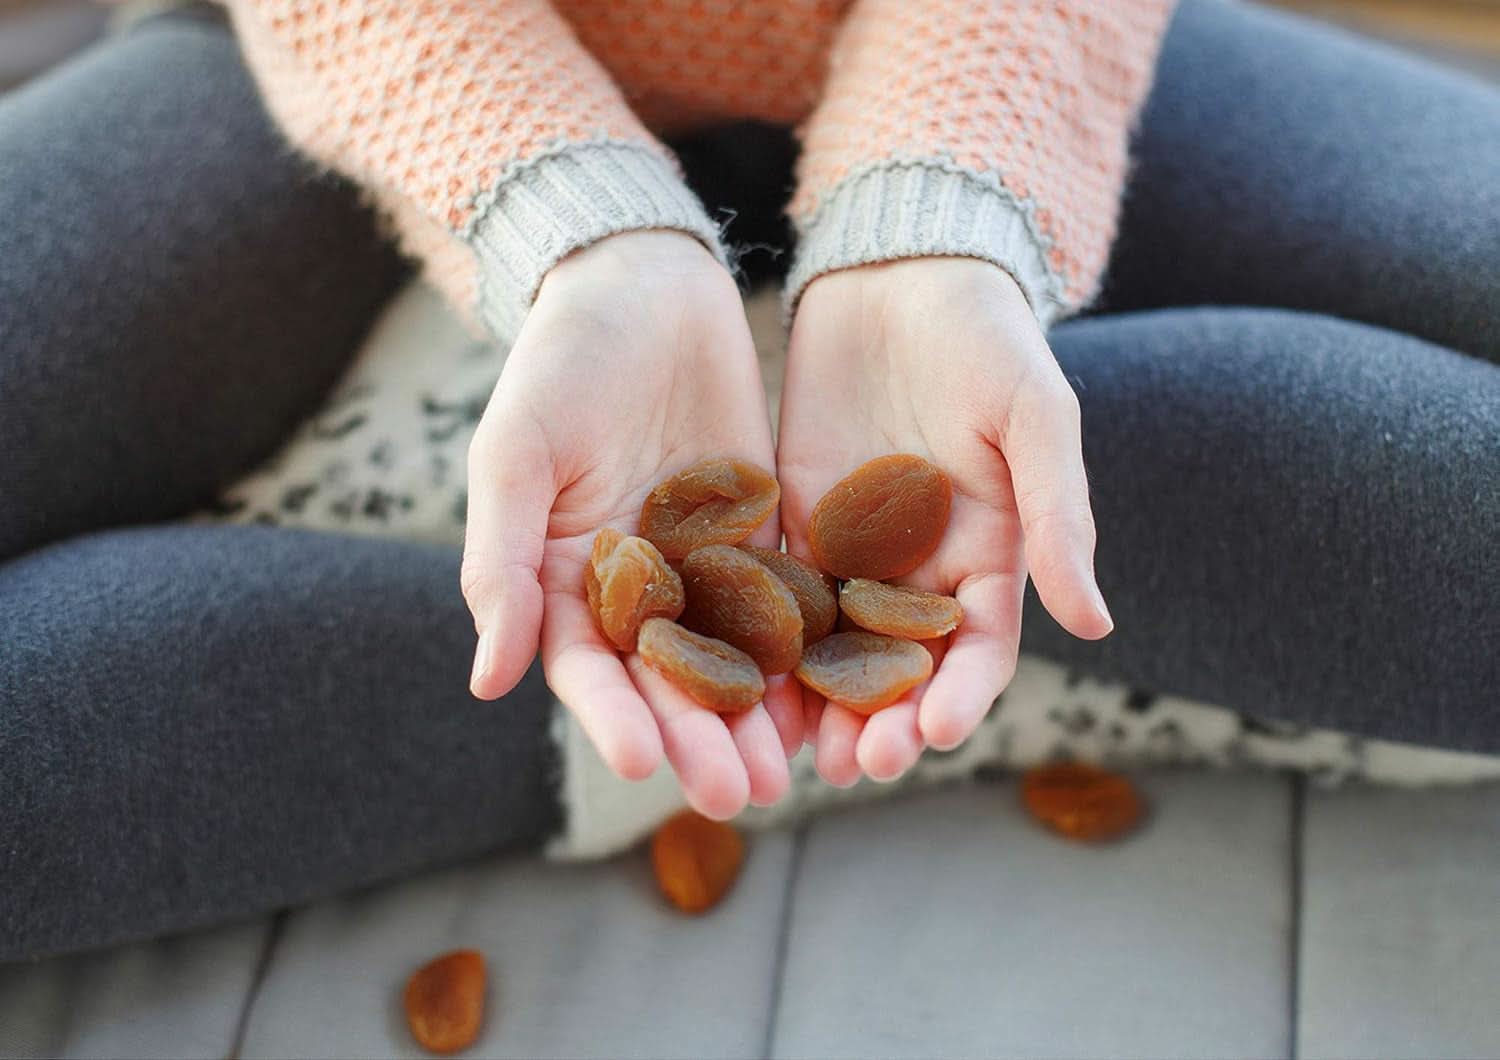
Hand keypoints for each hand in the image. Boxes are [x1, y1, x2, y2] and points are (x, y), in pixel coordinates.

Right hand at [462, 231, 798, 818]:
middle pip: (668, 680)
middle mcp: (638, 587)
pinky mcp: (765, 530)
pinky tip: (835, 691)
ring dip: (758, 714)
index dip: (613, 717)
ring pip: (734, 655)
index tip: (645, 764)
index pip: (587, 668)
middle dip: (700, 737)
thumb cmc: (559, 363)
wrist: (643, 283)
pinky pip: (789, 599)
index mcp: (565, 578)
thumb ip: (501, 564)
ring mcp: (706, 563)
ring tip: (790, 770)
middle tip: (737, 794)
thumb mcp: (516, 455)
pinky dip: (807, 649)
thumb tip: (488, 679)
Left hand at [777, 258, 1112, 785]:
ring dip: (817, 701)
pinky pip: (775, 589)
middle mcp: (919, 565)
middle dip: (880, 717)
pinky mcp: (793, 519)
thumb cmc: (988, 339)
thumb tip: (1096, 625)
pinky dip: (762, 638)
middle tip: (853, 765)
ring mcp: (853, 546)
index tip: (931, 735)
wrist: (903, 274)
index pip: (978, 647)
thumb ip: (1058, 516)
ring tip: (793, 752)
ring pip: (834, 644)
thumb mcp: (1035, 419)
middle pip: (901, 664)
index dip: (960, 695)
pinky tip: (737, 676)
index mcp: (989, 552)